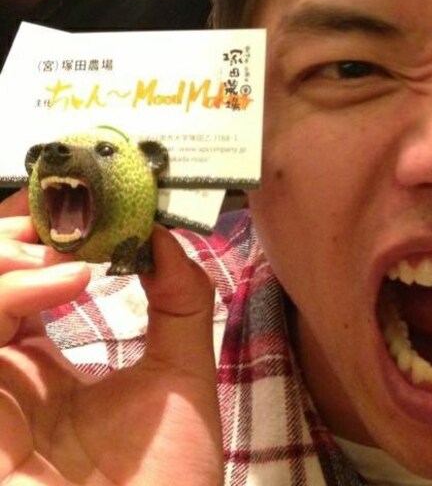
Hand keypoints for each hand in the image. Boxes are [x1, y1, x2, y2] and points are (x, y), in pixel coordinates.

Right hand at [0, 212, 222, 483]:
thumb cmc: (167, 479)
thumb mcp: (182, 376)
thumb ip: (180, 303)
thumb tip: (164, 233)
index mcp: (39, 370)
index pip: (17, 288)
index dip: (38, 241)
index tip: (86, 205)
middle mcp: (1, 382)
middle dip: (10, 239)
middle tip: (64, 216)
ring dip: (3, 261)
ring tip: (67, 252)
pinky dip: (4, 300)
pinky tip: (63, 280)